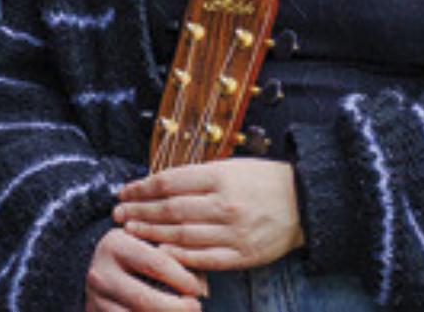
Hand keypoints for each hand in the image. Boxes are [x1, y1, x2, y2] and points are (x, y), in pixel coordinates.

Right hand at [86, 227, 207, 310]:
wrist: (104, 271)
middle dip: (176, 309)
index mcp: (115, 244)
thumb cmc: (139, 257)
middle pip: (143, 299)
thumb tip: (201, 292)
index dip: (182, 279)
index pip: (155, 263)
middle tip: (196, 308)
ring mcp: (96, 299)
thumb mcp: (153, 247)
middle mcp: (101, 273)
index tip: (198, 290)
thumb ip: (178, 261)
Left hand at [114, 159, 302, 269]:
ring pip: (182, 235)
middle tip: (118, 214)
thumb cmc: (262, 180)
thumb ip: (196, 176)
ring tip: (130, 230)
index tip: (124, 192)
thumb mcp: (230, 166)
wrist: (305, 202)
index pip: (168, 183)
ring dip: (151, 233)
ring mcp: (235, 232)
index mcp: (220, 176)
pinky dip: (179, 256)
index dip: (141, 188)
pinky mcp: (243, 254)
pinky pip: (204, 258)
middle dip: (139, 212)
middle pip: (170, 210)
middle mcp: (225, 204)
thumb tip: (157, 184)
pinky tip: (160, 251)